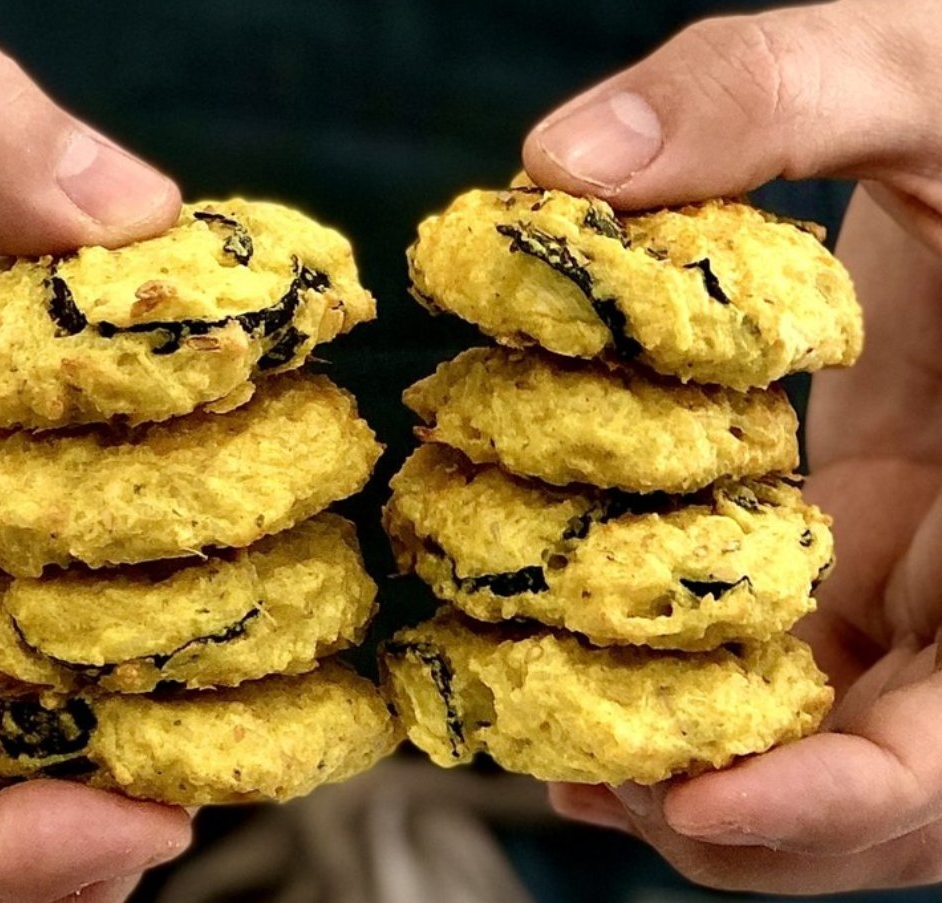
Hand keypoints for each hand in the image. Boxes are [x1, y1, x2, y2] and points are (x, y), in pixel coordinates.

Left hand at [522, 0, 941, 892]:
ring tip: (551, 740)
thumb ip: (770, 96)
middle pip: (877, 789)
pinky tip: (576, 663)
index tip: (693, 806)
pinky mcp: (851, 555)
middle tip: (583, 774)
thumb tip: (560, 161)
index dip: (839, 800)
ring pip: (818, 744)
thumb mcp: (928, 77)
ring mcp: (916, 582)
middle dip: (731, 811)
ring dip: (689, 767)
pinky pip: (780, 663)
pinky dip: (685, 689)